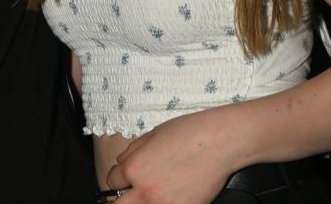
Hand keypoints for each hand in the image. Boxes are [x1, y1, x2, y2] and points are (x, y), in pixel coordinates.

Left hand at [107, 108, 242, 203]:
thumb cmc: (187, 132)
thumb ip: (132, 151)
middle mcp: (146, 191)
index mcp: (135, 169)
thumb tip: (121, 163)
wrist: (219, 142)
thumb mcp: (152, 135)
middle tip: (127, 193)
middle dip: (119, 199)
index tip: (122, 177)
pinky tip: (170, 195)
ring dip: (141, 202)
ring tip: (152, 192)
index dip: (117, 177)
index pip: (112, 181)